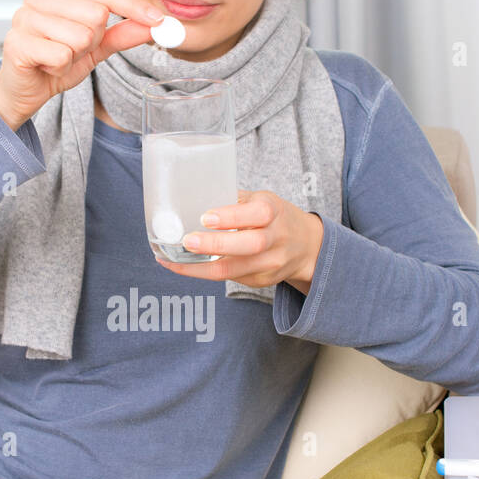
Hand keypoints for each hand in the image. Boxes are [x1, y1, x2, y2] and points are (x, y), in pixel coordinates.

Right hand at [0, 0, 165, 128]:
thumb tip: (155, 25)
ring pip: (80, 37)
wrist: (24, 91)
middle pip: (95, 16)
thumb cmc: (56, 63)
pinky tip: (45, 67)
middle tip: (72, 52)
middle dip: (91, 43)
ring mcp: (25, 17)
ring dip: (74, 58)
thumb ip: (122, 34)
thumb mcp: (95, 48)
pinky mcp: (17, 42)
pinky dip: (60, 69)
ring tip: (57, 59)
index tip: (159, 21)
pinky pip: (61, 56)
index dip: (133, 8)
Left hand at [153, 189, 323, 294]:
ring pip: (234, 270)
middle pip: (249, 245)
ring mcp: (271, 263)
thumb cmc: (275, 217)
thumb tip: (193, 197)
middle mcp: (276, 238)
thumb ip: (235, 201)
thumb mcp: (262, 200)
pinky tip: (184, 266)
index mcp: (274, 211)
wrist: (307, 247)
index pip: (257, 214)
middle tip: (187, 241)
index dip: (231, 217)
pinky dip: (204, 272)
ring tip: (172, 260)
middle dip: (215, 244)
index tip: (205, 217)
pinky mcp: (262, 280)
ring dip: (199, 267)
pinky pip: (230, 278)